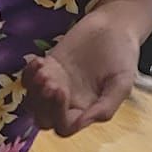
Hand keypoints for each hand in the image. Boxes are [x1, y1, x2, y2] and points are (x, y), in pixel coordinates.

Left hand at [23, 2, 141, 137]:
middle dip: (43, 104)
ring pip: (34, 101)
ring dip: (34, 90)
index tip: (62, 91)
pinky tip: (40, 61)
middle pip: (44, 118)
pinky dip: (28, 74)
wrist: (115, 25)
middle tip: (51, 82)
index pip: (64, 126)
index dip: (58, 115)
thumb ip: (106, 106)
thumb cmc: (123, 54)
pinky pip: (29, 80)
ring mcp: (57, 84)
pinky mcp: (49, 67)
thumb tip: (83, 124)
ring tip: (45, 69)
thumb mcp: (123, 82)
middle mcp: (69, 102)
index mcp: (87, 110)